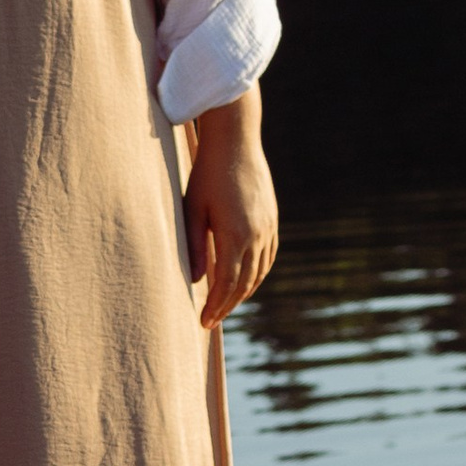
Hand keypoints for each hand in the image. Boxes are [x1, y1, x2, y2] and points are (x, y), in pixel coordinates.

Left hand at [183, 100, 279, 328]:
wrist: (236, 142)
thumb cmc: (206, 174)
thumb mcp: (192, 210)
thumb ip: (193, 246)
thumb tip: (195, 280)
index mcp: (235, 236)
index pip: (226, 284)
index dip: (216, 306)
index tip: (203, 322)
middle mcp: (256, 236)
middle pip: (244, 284)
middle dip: (227, 305)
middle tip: (211, 320)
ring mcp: (268, 228)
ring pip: (259, 273)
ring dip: (243, 293)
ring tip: (225, 305)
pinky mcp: (273, 220)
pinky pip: (269, 256)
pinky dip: (257, 274)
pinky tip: (246, 281)